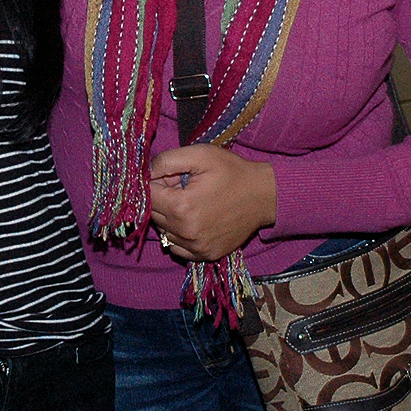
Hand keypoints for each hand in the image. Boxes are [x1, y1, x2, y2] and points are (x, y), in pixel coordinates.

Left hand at [148, 144, 276, 261]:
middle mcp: (185, 232)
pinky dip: (178, 234)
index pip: (146, 196)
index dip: (153, 182)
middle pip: (153, 214)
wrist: (265, 196)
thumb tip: (145, 172)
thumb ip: (166, 161)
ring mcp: (196, 247)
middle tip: (182, 187)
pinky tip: (192, 220)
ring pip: (163, 231)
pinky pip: (176, 247)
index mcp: (182, 207)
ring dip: (169, 217)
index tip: (168, 177)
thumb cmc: (233, 172)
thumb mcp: (200, 155)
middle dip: (162, 199)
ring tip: (190, 202)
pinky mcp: (205, 254)